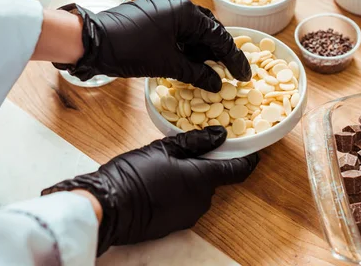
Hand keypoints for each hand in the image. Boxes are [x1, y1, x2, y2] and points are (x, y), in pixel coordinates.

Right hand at [41, 127, 258, 254]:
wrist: (108, 207)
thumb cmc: (134, 173)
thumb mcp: (163, 148)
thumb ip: (195, 142)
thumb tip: (220, 135)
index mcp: (202, 179)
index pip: (237, 171)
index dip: (247, 160)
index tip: (252, 152)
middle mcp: (202, 201)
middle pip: (215, 180)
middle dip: (208, 165)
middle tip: (190, 150)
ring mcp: (189, 216)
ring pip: (200, 192)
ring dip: (193, 179)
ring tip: (169, 166)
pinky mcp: (176, 225)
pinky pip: (187, 204)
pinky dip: (181, 192)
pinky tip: (162, 183)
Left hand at [53, 0, 250, 91]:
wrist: (93, 41)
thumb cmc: (130, 50)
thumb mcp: (168, 64)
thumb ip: (197, 73)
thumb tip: (217, 84)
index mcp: (186, 11)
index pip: (219, 36)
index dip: (233, 58)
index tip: (243, 75)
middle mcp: (179, 1)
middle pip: (209, 29)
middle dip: (218, 52)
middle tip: (227, 73)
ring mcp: (166, 4)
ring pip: (194, 28)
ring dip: (202, 49)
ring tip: (208, 71)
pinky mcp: (155, 11)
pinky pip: (180, 27)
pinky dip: (187, 44)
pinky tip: (191, 61)